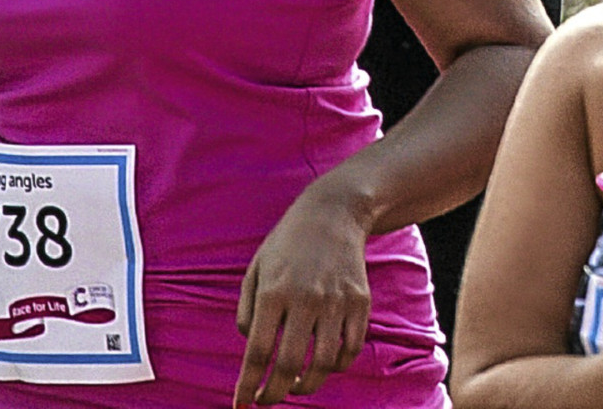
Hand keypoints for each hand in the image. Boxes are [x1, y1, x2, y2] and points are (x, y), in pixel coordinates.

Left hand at [233, 183, 373, 403]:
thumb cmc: (286, 244)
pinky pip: (351, 348)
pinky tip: (325, 366)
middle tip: (267, 401)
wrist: (334, 212)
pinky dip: (338, 366)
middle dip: (275, 393)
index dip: (248, 385)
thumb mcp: (255, 270)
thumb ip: (246, 312)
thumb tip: (252, 351)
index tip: (242, 406)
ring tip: (295, 387)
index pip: (257, 352)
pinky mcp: (360, 301)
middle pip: (290, 364)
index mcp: (273, 292)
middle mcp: (306, 299)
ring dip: (307, 385)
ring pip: (324, 363)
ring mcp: (337, 301)